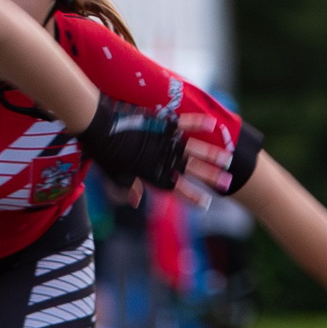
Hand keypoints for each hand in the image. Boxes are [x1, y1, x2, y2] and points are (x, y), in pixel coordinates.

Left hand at [80, 96, 229, 199]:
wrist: (98, 127)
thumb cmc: (104, 152)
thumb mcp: (115, 176)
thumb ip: (128, 189)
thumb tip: (135, 202)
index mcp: (151, 174)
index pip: (176, 189)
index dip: (192, 197)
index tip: (206, 203)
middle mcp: (161, 161)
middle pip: (192, 172)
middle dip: (211, 178)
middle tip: (227, 183)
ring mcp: (162, 143)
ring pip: (193, 151)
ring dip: (212, 156)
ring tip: (228, 159)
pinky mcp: (161, 124)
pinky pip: (183, 124)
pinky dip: (197, 123)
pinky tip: (212, 124)